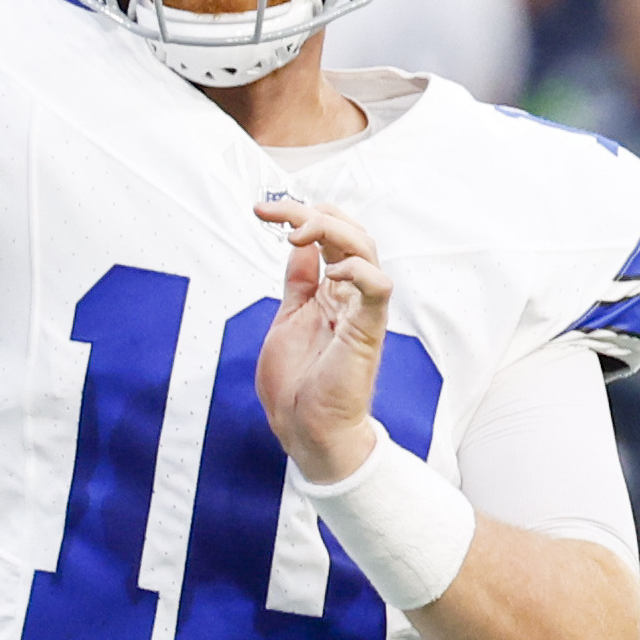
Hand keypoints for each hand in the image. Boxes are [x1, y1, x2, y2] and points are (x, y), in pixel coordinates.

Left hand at [253, 199, 391, 485]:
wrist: (304, 429)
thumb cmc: (297, 384)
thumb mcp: (289, 318)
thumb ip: (299, 283)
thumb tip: (299, 247)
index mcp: (330, 291)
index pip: (328, 235)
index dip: (300, 213)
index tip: (262, 210)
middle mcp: (349, 294)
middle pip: (350, 232)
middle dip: (313, 212)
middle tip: (276, 214)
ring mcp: (360, 310)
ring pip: (366, 249)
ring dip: (333, 230)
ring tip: (297, 235)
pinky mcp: (367, 331)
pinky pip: (378, 288)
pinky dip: (359, 270)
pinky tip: (331, 269)